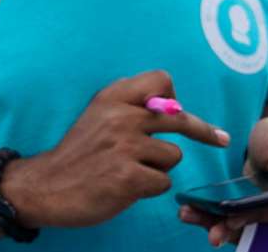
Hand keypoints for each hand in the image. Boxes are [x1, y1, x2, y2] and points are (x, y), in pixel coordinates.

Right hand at [0, 71, 228, 229]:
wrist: (46, 185)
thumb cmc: (78, 154)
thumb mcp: (97, 116)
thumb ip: (128, 108)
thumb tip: (174, 107)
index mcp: (111, 97)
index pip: (160, 80)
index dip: (173, 97)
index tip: (178, 111)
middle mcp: (121, 116)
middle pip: (179, 118)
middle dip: (203, 130)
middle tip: (221, 138)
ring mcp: (126, 146)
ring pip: (173, 155)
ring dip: (159, 167)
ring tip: (132, 171)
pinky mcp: (130, 176)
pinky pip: (164, 181)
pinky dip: (150, 188)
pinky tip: (128, 187)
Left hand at [179, 116, 267, 246]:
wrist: (267, 143)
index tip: (242, 214)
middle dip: (241, 231)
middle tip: (212, 232)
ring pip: (252, 231)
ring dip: (222, 229)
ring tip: (191, 217)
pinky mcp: (254, 216)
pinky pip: (238, 225)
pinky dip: (214, 221)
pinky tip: (191, 214)